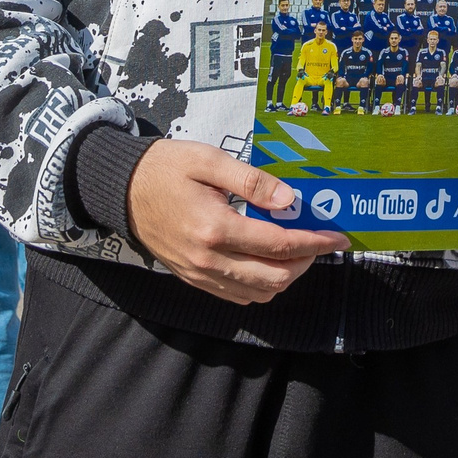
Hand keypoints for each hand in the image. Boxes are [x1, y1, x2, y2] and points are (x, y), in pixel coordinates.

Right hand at [126, 140, 347, 303]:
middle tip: (316, 242)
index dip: (314, 244)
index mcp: (215, 228)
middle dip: (305, 264)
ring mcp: (199, 274)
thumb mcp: (209, 161)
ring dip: (284, 277)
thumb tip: (289, 202)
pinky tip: (266, 261)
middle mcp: (208, 260)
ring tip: (294, 251)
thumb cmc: (165, 168)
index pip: (279, 246)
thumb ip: (252, 182)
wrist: (120, 189)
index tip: (337, 238)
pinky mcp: (193, 278)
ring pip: (257, 294)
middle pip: (273, 279)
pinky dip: (260, 286)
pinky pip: (236, 296)